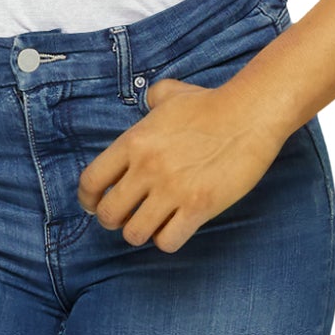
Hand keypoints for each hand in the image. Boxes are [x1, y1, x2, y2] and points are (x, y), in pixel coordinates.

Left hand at [75, 76, 287, 252]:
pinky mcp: (198, 207)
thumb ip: (150, 99)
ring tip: (149, 224)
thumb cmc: (209, 103)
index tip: (93, 205)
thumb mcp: (168, 94)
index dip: (87, 200)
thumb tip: (147, 102)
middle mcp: (146, 168)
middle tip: (123, 218)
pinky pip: (168, 240)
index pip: (91, 181)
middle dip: (111, 220)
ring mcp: (172, 190)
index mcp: (133, 142)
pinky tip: (174, 227)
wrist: (247, 115)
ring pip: (135, 233)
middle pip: (109, 213)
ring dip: (139, 233)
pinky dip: (166, 239)